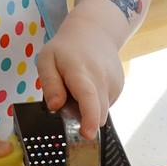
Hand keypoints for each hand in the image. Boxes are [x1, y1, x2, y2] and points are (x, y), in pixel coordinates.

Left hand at [35, 15, 124, 129]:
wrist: (96, 32)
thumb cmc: (66, 48)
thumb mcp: (47, 59)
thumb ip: (50, 84)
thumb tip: (55, 107)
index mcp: (81, 72)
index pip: (88, 97)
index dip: (88, 118)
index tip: (87, 134)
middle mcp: (102, 79)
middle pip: (97, 112)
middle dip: (83, 119)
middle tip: (68, 99)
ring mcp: (114, 84)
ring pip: (101, 111)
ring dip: (87, 109)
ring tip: (78, 87)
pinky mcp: (119, 88)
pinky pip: (105, 105)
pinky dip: (94, 103)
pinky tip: (89, 86)